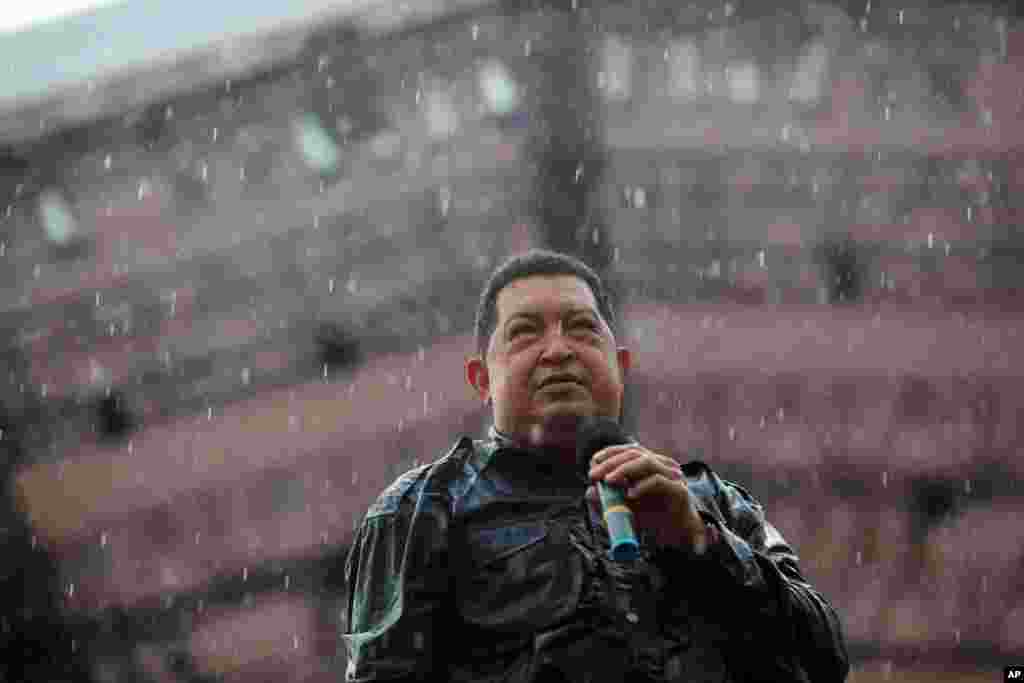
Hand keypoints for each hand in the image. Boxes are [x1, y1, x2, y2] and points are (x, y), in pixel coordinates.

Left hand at [587, 444, 707, 550]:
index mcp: (651, 466)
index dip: (610, 452)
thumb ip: (609, 501)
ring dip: (624, 469)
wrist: (680, 536)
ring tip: (608, 480)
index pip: (629, 450)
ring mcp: (672, 476)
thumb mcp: (626, 509)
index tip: (593, 461)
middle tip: (594, 475)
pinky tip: (629, 495)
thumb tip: (589, 492)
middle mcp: (662, 466)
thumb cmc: (654, 519)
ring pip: (646, 461)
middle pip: (635, 453)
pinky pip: (658, 481)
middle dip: (611, 462)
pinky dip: (642, 486)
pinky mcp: (679, 490)